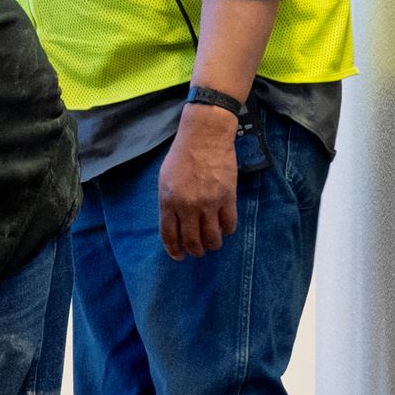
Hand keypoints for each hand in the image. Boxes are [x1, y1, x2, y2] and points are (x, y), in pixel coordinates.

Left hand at [158, 104, 239, 260]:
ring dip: (212, 245)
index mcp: (168, 201)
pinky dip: (227, 231)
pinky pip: (229, 224)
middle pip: (192, 241)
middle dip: (195, 251)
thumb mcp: (164, 180)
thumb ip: (168, 203)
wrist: (205, 138)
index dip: (174, 250)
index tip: (179, 256)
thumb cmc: (182, 156)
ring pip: (212, 237)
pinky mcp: (227, 198)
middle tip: (198, 252)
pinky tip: (225, 229)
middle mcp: (187, 206)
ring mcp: (209, 203)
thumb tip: (174, 224)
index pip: (169, 235)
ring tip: (213, 244)